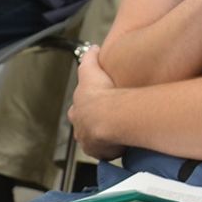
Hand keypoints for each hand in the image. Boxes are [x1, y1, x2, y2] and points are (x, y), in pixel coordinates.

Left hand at [68, 46, 124, 161]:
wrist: (108, 115)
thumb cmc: (99, 94)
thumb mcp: (90, 69)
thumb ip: (90, 58)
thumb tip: (92, 48)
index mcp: (77, 111)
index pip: (78, 110)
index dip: (87, 106)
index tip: (97, 104)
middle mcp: (80, 129)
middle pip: (85, 127)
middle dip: (94, 124)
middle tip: (109, 120)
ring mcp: (90, 142)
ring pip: (96, 140)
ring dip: (105, 137)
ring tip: (119, 132)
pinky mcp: (102, 152)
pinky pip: (108, 152)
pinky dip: (115, 148)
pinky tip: (124, 142)